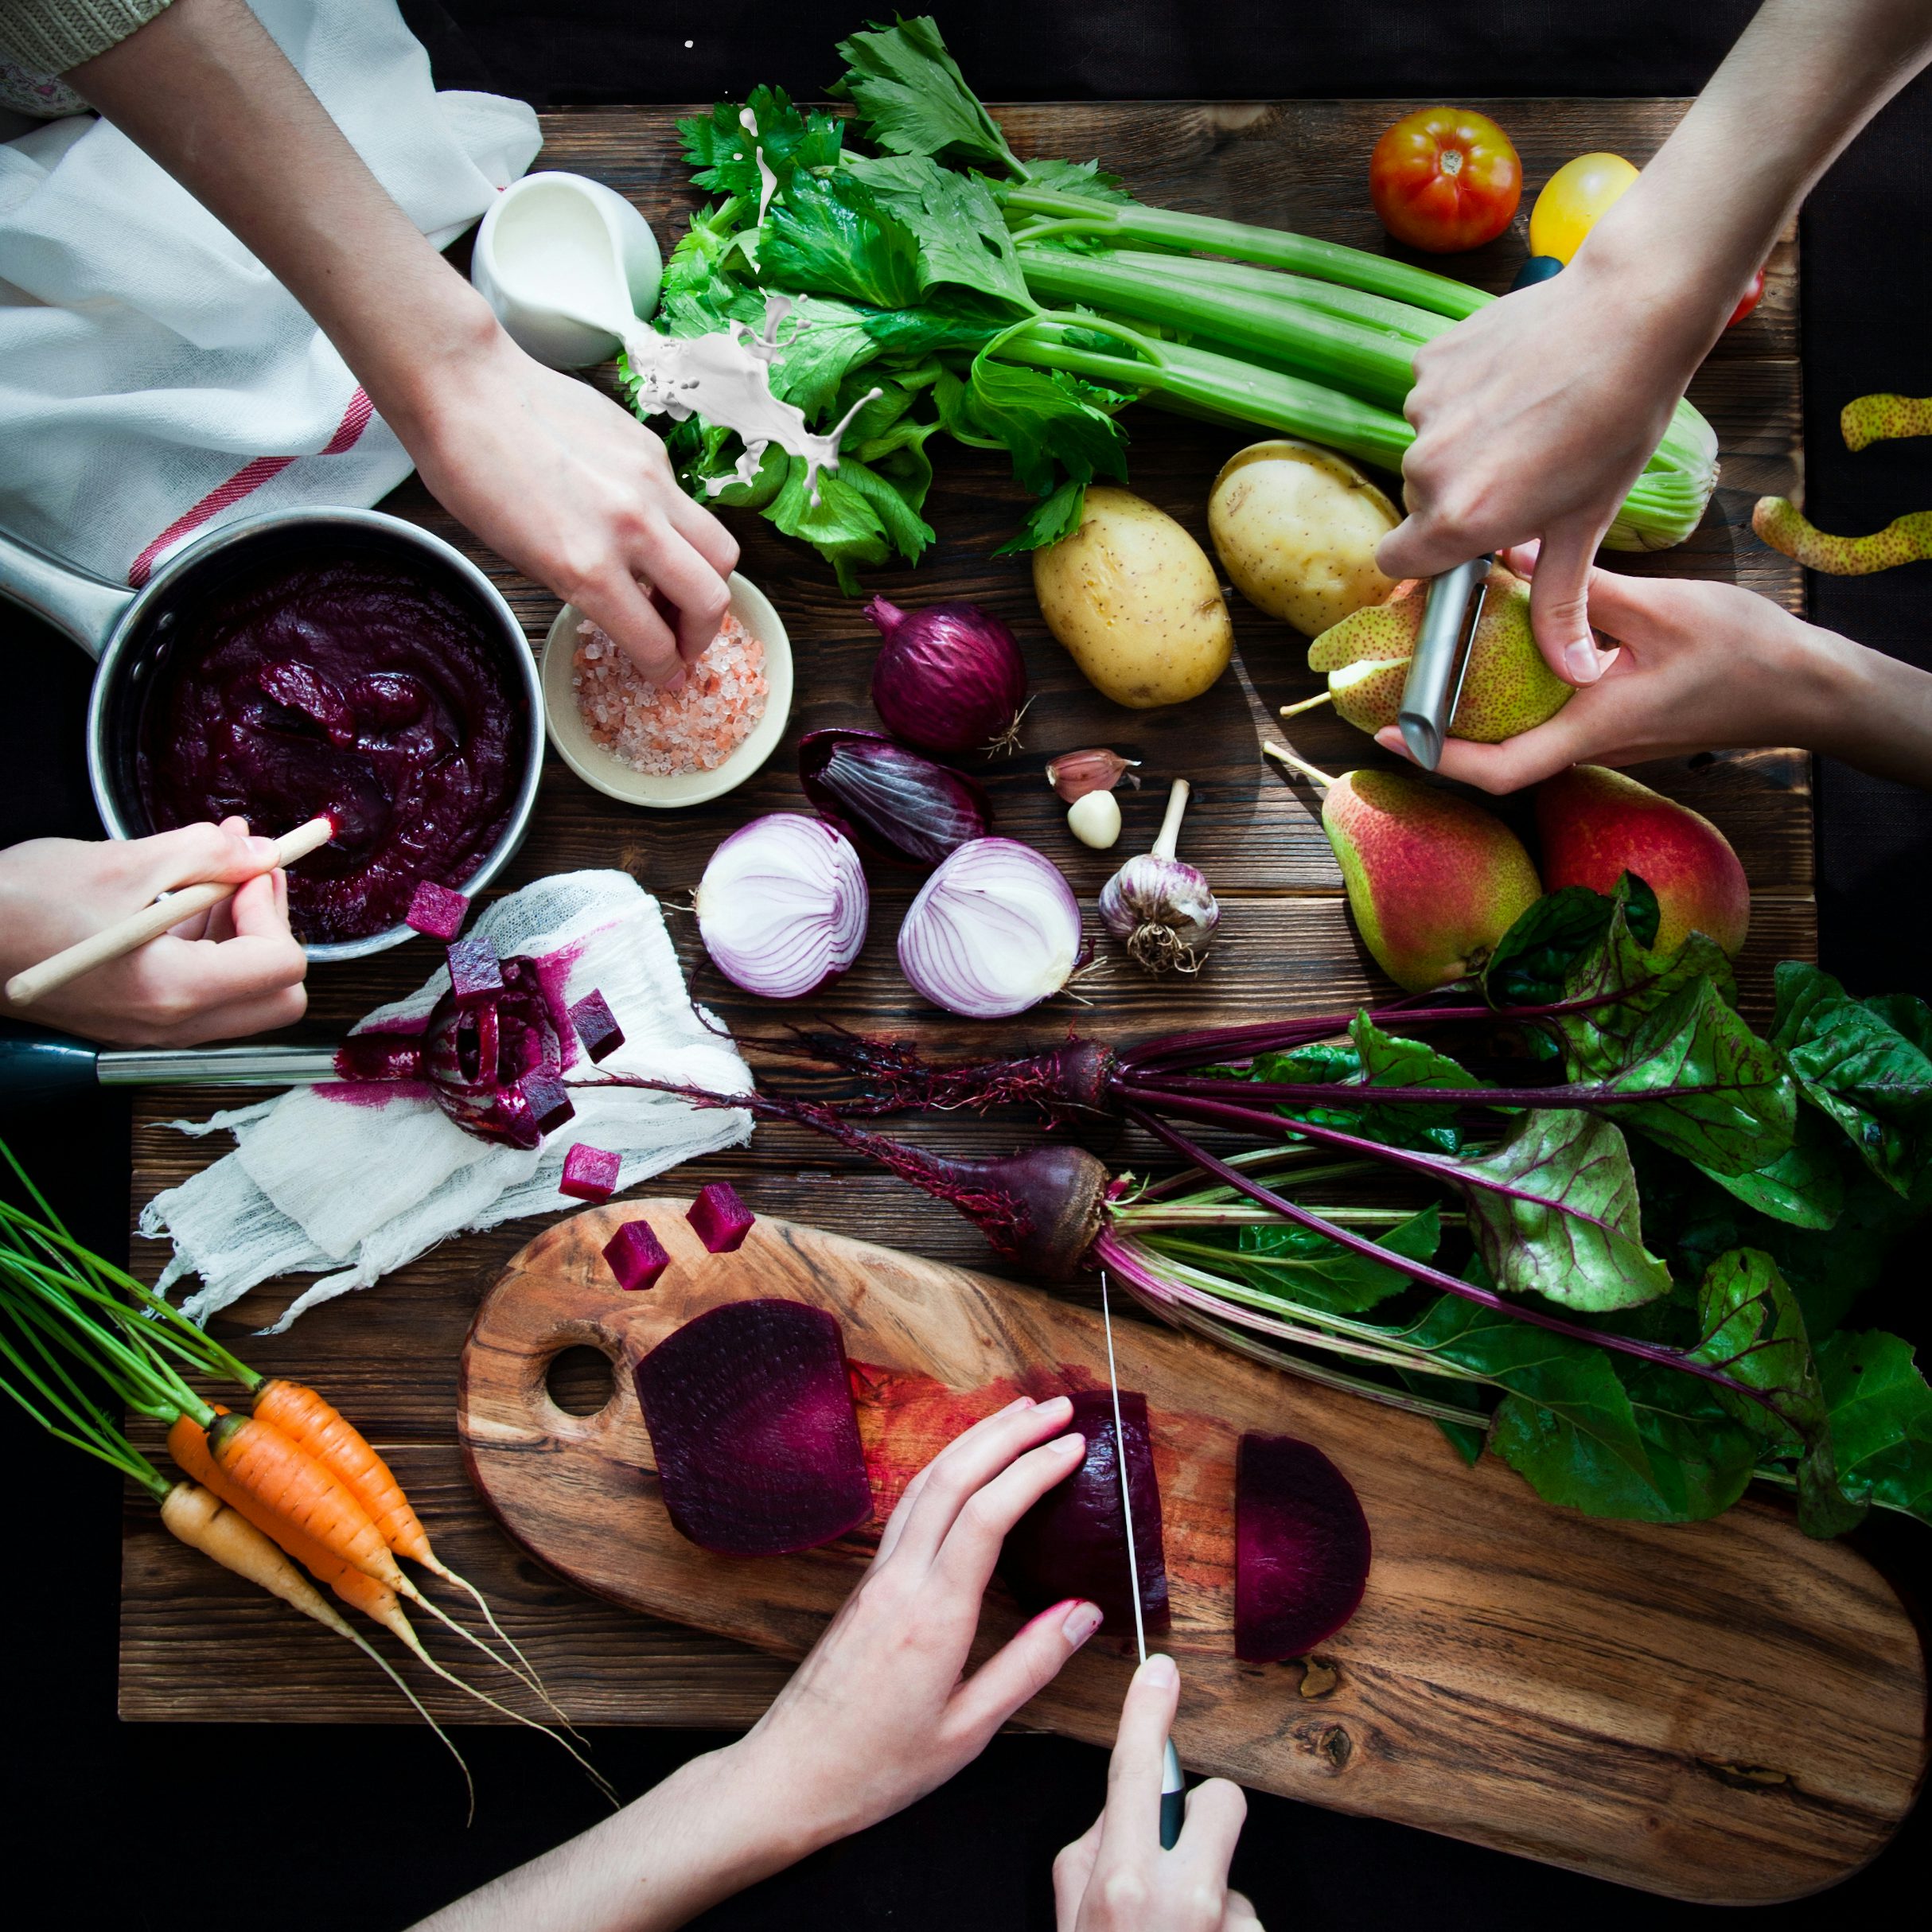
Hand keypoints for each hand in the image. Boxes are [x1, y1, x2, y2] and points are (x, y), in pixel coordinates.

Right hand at [0, 819, 306, 1045]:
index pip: (282, 966)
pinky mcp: (137, 1016)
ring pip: (243, 991)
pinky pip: (201, 989)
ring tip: (215, 864)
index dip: (272, 909)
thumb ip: (206, 855)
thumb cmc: (19, 906)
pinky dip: (208, 941)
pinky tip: (185, 892)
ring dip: (241, 927)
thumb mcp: (123, 863)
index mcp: (173, 991)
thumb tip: (259, 852)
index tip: (248, 870)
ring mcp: (154, 1027)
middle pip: (278, 994)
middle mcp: (171, 1024)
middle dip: (272, 927)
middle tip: (246, 874)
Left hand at [400, 323, 739, 690]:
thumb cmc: (470, 474)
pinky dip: (677, 529)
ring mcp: (649, 484)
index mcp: (586, 567)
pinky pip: (686, 505)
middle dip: (702, 634)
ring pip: (720, 551)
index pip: (655, 642)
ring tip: (679, 588)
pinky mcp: (652, 450)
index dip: (665, 671)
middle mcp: (629, 528)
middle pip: (711, 599)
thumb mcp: (520, 556)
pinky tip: (643, 527)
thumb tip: (622, 606)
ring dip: (708, 582)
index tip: (666, 675)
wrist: (464, 388)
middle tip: (684, 641)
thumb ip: (583, 586)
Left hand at [726, 1394, 1101, 1853]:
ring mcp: (878, 1576)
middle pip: (954, 1478)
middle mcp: (901, 1581)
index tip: (1074, 1445)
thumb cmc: (877, 1766)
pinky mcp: (866, 1584)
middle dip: (1008, 1434)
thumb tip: (1083, 1612)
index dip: (1033, 1470)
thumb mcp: (967, 1733)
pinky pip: (908, 1506)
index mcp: (932, 1616)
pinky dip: (944, 1470)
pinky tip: (962, 1465)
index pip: (988, 1515)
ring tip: (1016, 1416)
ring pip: (925, 1483)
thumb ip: (1028, 1666)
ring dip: (972, 1441)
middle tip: (1056, 1408)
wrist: (789, 1775)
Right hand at [1054, 1656, 1255, 1930]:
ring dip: (1205, 1892)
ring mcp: (1227, 1925)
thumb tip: (1117, 1811)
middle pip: (1220, 1800)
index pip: (1137, 1771)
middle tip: (1176, 1858)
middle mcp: (1183, 1899)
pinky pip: (1243, 1916)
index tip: (1160, 1671)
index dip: (1146, 1712)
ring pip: (1228, 1868)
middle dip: (1201, 1816)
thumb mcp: (1070, 1915)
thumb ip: (1090, 1851)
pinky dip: (1221, 1929)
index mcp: (1125, 1883)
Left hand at [1371, 541, 1851, 793]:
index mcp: (1593, 728)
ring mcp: (1600, 738)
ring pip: (1519, 732)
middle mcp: (1589, 745)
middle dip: (1441, 724)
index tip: (1389, 734)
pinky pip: (1545, 714)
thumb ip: (1582, 588)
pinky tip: (1496, 643)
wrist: (1804, 686)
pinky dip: (1512, 687)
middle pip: (1495, 753)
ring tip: (1432, 654)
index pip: (1500, 770)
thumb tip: (1511, 556)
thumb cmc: (1743, 652)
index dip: (1437, 758)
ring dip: (1475, 702)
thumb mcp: (1658, 607)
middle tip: (1396, 676)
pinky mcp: (1610, 721)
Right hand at [1375, 237, 1720, 687]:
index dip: (1430, 555)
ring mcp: (1424, 408)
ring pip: (1429, 445)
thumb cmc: (1619, 421)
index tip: (1468, 541)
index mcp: (1459, 519)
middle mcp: (1427, 467)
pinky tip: (1517, 379)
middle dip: (1459, 495)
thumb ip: (1559, 602)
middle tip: (1523, 470)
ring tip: (1528, 417)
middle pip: (1418, 501)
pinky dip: (1465, 393)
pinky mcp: (1431, 360)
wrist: (1634, 311)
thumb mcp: (1588, 522)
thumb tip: (1573, 674)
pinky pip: (1433, 394)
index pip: (1398, 561)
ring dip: (1464, 442)